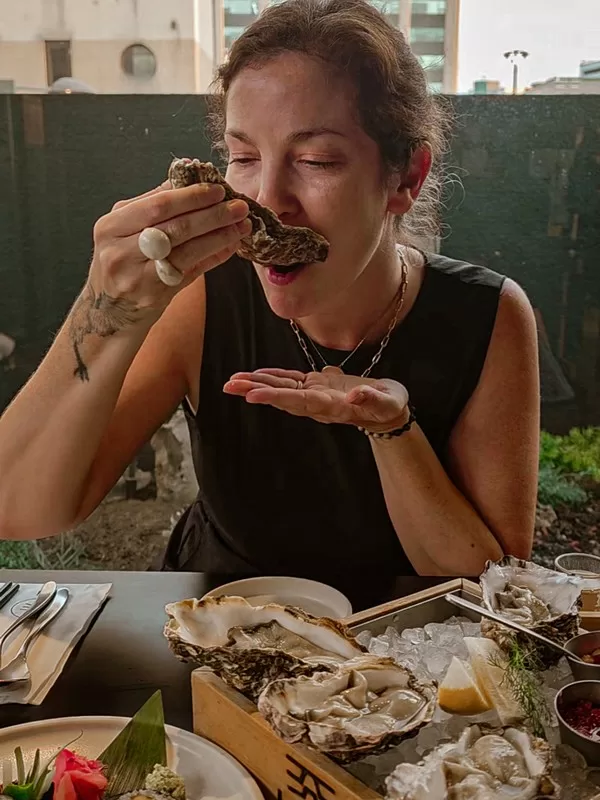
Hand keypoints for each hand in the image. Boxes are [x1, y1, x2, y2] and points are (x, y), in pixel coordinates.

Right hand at [89, 179, 251, 317]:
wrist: (109, 312)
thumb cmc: (119, 263)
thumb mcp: (121, 230)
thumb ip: (150, 204)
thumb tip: (186, 176)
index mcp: (111, 227)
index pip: (158, 206)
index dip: (192, 197)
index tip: (218, 189)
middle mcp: (122, 252)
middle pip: (176, 228)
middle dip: (213, 215)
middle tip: (239, 206)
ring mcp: (139, 277)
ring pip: (188, 251)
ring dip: (220, 236)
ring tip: (242, 224)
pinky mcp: (157, 295)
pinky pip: (193, 271)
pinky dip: (215, 256)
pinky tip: (231, 245)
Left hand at [223, 367, 409, 432]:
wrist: (388, 412)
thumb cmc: (389, 406)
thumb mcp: (387, 402)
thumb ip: (372, 399)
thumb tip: (354, 396)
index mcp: (331, 406)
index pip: (298, 401)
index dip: (275, 397)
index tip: (252, 396)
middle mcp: (317, 403)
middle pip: (281, 397)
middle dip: (255, 391)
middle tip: (229, 386)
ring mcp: (315, 395)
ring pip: (281, 389)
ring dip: (256, 385)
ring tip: (232, 381)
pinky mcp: (317, 386)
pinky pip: (290, 382)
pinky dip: (272, 377)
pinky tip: (255, 375)